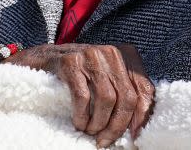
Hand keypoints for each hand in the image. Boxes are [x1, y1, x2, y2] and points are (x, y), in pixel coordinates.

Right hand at [3, 43, 153, 146]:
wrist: (45, 59)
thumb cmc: (82, 74)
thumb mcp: (109, 78)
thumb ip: (127, 94)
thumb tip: (138, 127)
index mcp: (127, 54)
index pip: (145, 89)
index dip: (142, 116)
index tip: (134, 136)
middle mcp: (112, 51)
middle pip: (127, 97)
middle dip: (117, 125)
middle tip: (105, 139)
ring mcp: (91, 54)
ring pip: (107, 99)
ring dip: (98, 123)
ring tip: (90, 131)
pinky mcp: (70, 62)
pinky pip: (83, 97)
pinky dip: (82, 116)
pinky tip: (78, 123)